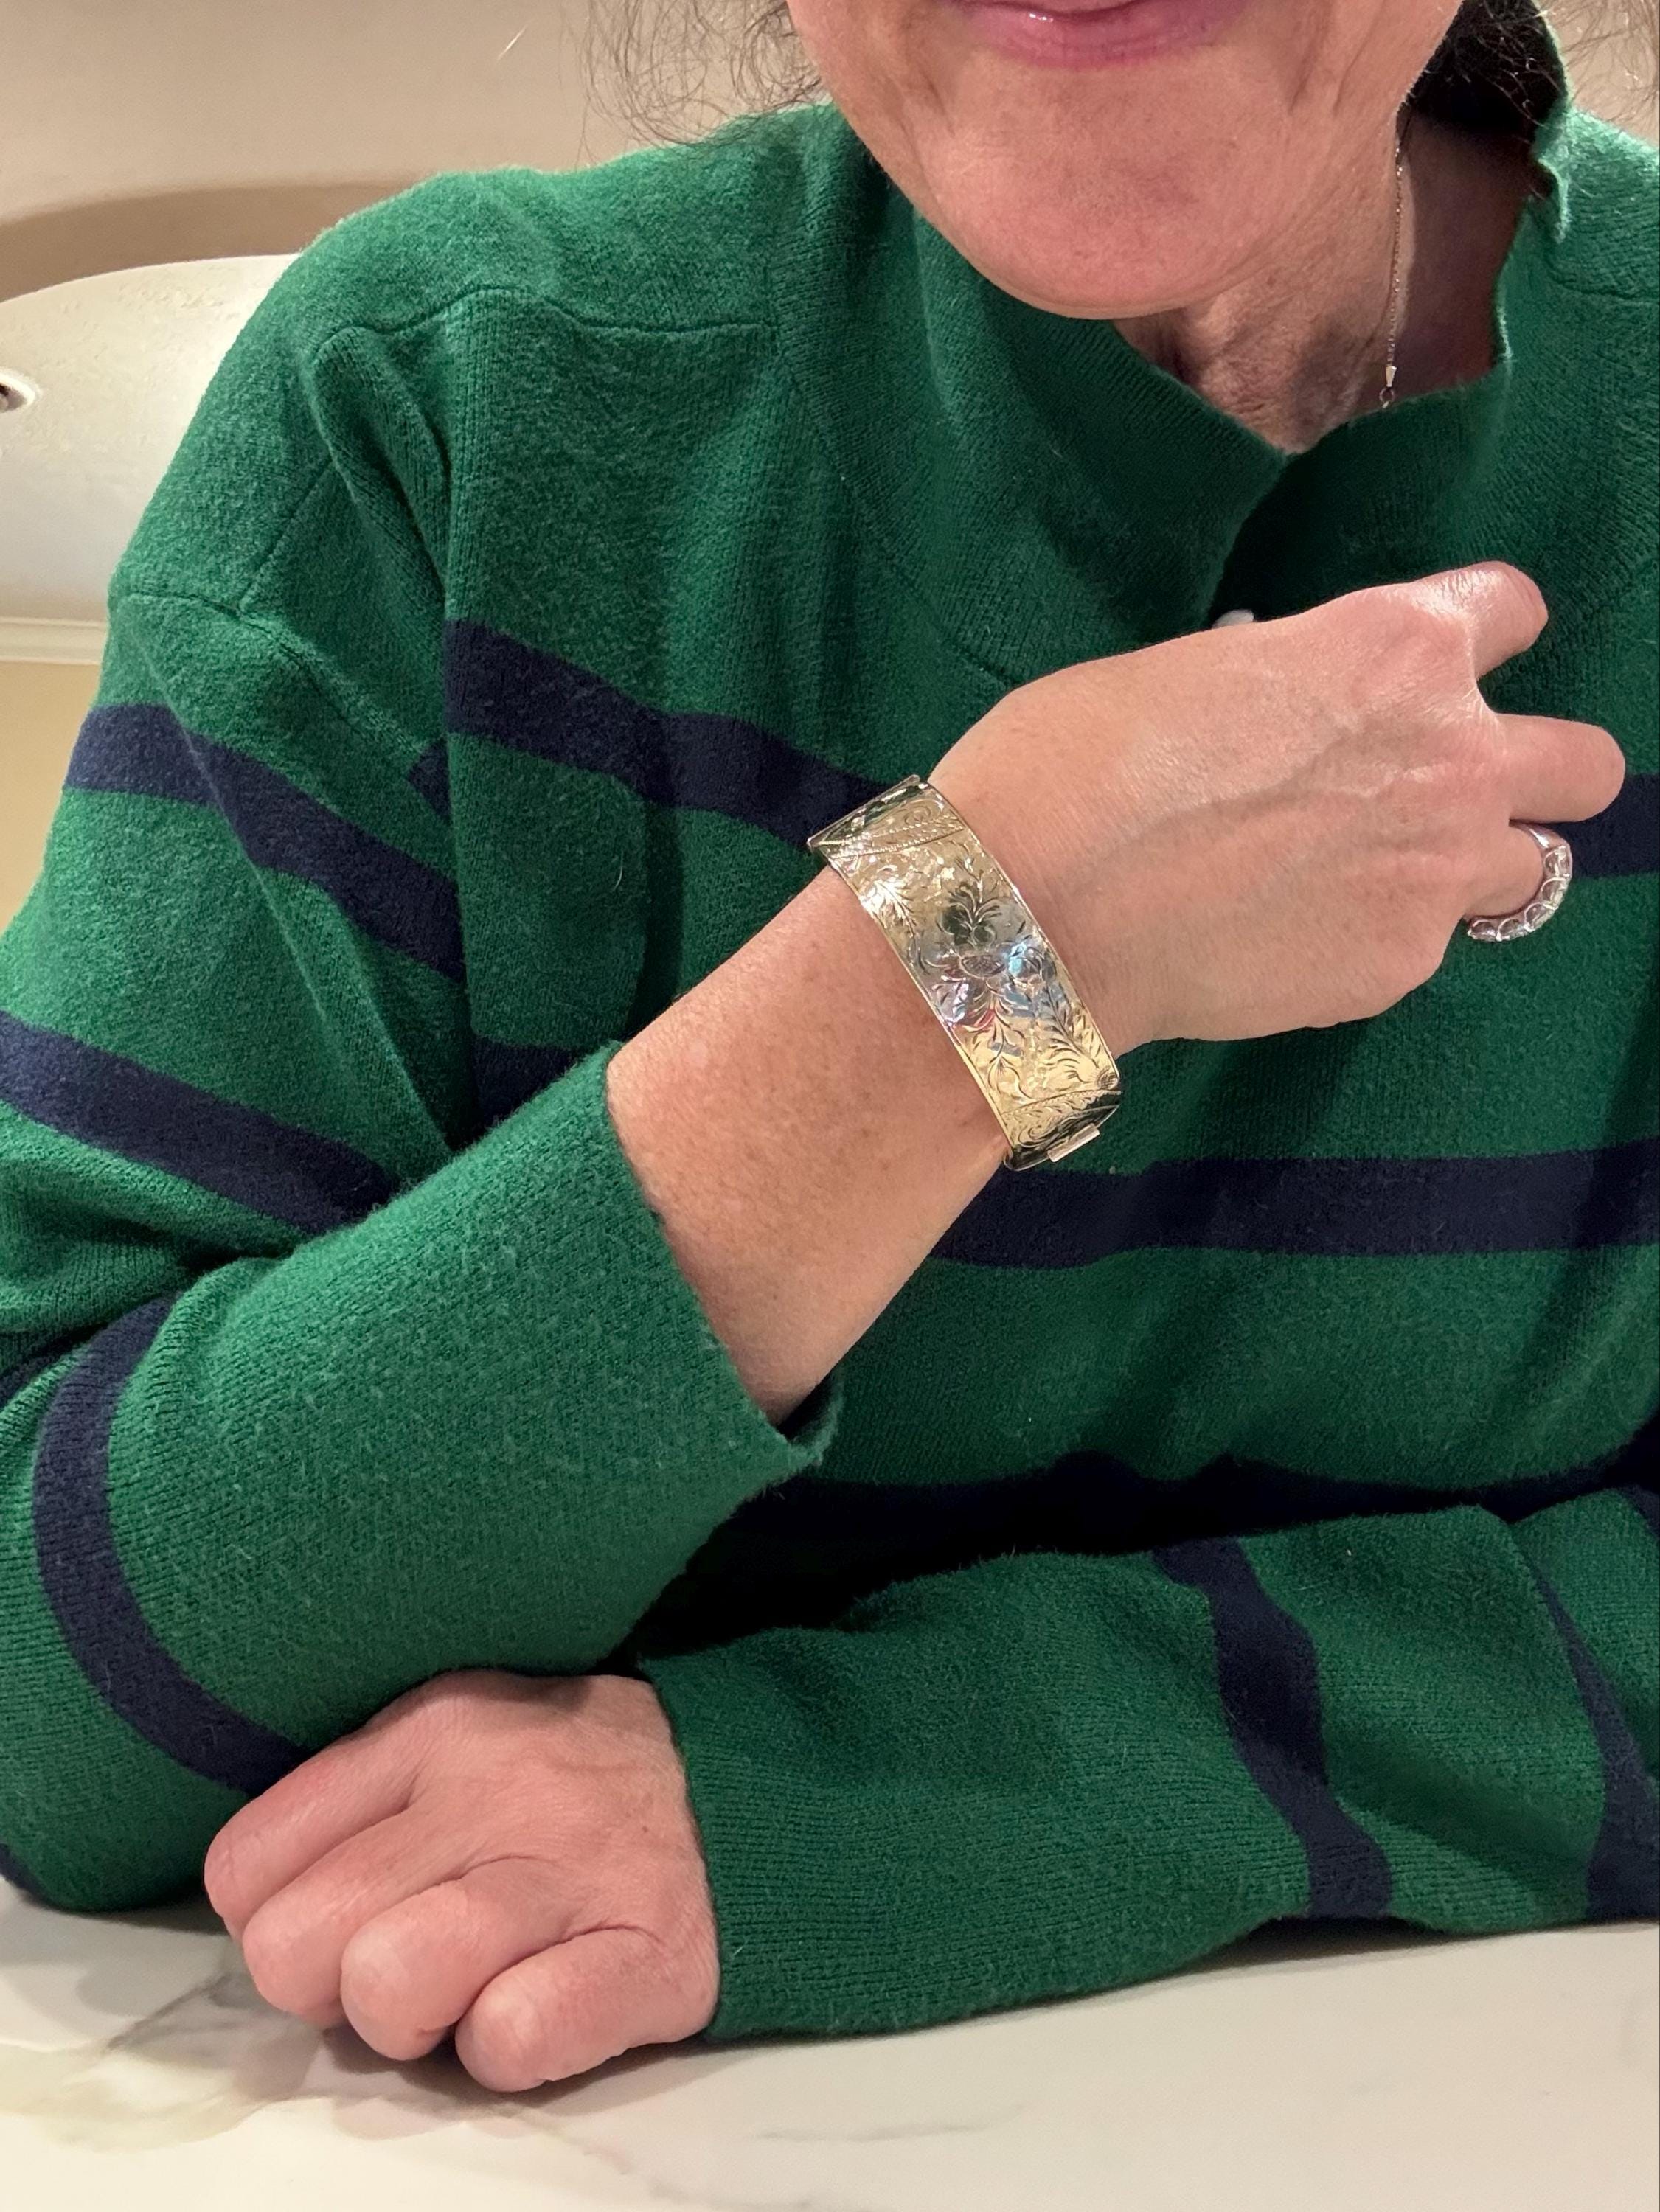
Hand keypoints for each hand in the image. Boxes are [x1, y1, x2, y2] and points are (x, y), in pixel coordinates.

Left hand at [202, 1670, 719, 2090]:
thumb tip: (264, 1913)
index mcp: (428, 1732)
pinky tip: (547, 2004)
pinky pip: (512, 2037)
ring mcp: (567, 1872)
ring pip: (388, 1987)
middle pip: (296, 1945)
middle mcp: (487, 1790)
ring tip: (476, 1990)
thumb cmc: (577, 1783)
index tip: (341, 1926)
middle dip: (334, 1989)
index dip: (275, 1924)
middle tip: (412, 1968)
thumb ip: (361, 1803)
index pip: (249, 1864)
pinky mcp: (643, 1955)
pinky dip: (512, 2049)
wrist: (756, 1791)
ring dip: (417, 2024)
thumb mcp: (462, 1739)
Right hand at [929, 562, 1626, 1056]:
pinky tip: (1290, 940)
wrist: (1036, 911)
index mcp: (1399, 645)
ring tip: (1376, 880)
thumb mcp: (1200, 671)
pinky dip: (1375, 942)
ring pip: (1533, 873)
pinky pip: (1424, 949)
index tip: (1431, 671)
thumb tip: (1297, 714)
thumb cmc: (1076, 762)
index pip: (1516, 610)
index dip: (1475, 637)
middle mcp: (1453, 755)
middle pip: (1586, 766)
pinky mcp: (1397, 970)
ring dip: (1473, 868)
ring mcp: (1437, 875)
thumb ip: (1294, 684)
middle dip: (1537, 774)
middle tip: (1447, 792)